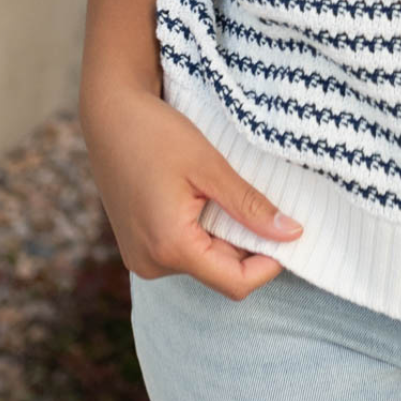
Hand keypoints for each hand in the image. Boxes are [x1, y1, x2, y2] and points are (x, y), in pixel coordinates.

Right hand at [81, 84, 303, 300]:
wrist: (109, 116)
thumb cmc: (156, 134)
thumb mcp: (211, 167)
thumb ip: (250, 206)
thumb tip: (292, 234)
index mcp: (170, 248)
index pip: (236, 283)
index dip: (270, 263)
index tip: (288, 231)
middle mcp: (151, 264)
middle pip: (220, 271)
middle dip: (246, 242)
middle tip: (256, 198)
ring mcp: (141, 258)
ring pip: (203, 260)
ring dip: (223, 234)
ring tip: (220, 190)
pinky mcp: (138, 246)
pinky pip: (182, 250)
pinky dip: (201, 230)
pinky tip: (201, 196)